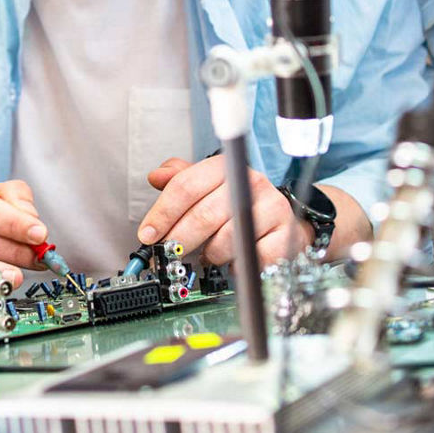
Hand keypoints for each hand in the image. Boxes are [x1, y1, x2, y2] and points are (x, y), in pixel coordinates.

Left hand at [137, 156, 312, 267]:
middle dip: (179, 239)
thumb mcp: (206, 186)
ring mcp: (271, 207)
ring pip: (226, 240)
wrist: (281, 220)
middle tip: (169, 253)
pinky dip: (237, 265)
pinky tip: (233, 261)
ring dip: (211, 253)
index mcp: (225, 167)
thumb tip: (156, 176)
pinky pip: (251, 257)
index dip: (163, 213)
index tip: (148, 234)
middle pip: (203, 215)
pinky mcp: (285, 233)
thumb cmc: (237, 204)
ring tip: (209, 253)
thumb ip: (180, 180)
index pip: (186, 186)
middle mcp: (250, 182)